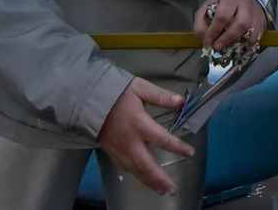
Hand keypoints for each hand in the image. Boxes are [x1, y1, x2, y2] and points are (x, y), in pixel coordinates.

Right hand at [98, 78, 194, 195]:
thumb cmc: (116, 93)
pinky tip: (144, 180)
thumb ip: (160, 95)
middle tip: (173, 189)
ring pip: (136, 170)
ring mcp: (120, 149)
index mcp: (139, 124)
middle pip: (147, 164)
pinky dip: (136, 176)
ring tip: (162, 190)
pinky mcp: (112, 152)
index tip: (190, 153)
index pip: (162, 139)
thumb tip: (180, 100)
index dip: (177, 147)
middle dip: (160, 178)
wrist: (87, 99)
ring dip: (149, 182)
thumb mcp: (139, 87)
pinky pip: (125, 168)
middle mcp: (130, 141)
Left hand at [195, 0, 267, 50]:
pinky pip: (257, 37)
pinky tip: (239, 49)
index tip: (208, 43)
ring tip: (229, 50)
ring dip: (239, 44)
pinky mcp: (262, 22)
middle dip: (227, 39)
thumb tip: (205, 41)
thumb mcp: (207, 8)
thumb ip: (201, 23)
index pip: (222, 16)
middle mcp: (246, 4)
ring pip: (251, 32)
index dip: (214, 32)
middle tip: (218, 48)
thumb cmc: (222, 6)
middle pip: (240, 24)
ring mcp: (256, 13)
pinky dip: (248, 46)